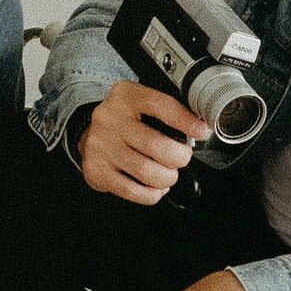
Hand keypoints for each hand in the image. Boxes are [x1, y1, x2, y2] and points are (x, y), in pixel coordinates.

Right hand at [78, 81, 211, 204]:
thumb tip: (199, 129)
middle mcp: (110, 119)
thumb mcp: (140, 104)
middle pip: (156, 145)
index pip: (160, 105)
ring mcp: (100, 146)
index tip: (201, 132)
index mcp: (126, 96)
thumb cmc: (125, 122)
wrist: (89, 136)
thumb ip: (166, 111)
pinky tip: (154, 188)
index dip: (185, 121)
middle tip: (181, 158)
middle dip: (178, 158)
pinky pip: (132, 190)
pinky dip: (151, 194)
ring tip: (167, 175)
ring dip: (166, 178)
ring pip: (146, 171)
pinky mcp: (96, 170)